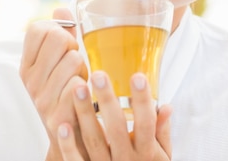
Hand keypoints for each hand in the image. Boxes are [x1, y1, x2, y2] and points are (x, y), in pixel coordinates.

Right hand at [19, 8, 88, 159]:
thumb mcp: (59, 64)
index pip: (38, 28)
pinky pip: (79, 84)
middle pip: (58, 38)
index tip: (65, 45)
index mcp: (27, 64)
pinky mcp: (57, 115)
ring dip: (85, 68)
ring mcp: (41, 98)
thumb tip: (61, 9)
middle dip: (75, 46)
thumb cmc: (69, 94)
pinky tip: (86, 96)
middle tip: (77, 64)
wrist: (71, 138)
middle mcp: (29, 80)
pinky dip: (88, 87)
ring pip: (73, 58)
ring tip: (83, 81)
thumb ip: (61, 35)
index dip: (58, 30)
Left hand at [57, 71, 171, 160]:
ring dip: (85, 114)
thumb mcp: (162, 158)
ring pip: (94, 140)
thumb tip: (165, 106)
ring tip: (78, 88)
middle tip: (99, 75)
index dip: (143, 100)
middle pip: (117, 128)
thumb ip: (162, 133)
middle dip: (108, 101)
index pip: (147, 123)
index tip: (138, 77)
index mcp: (146, 154)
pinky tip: (62, 124)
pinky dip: (67, 145)